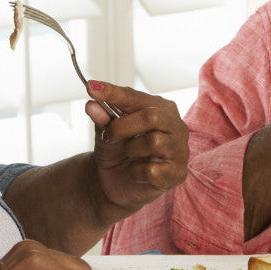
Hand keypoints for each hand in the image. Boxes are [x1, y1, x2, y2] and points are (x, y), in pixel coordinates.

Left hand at [84, 80, 188, 211]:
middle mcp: (176, 126)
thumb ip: (102, 117)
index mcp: (162, 108)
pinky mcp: (177, 174)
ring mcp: (180, 150)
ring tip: (127, 154)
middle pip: (152, 116)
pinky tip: (135, 172)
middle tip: (107, 136)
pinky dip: (136, 172)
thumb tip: (92, 104)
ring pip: (154, 142)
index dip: (113, 93)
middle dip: (122, 126)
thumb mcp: (106, 131)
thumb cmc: (117, 150)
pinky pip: (152, 170)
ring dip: (131, 149)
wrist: (116, 182)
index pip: (136, 97)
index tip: (90, 88)